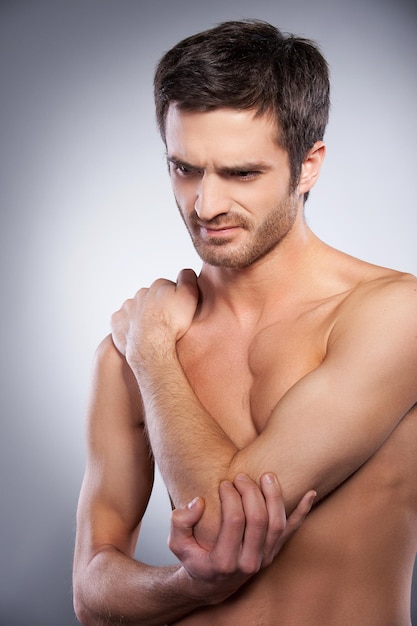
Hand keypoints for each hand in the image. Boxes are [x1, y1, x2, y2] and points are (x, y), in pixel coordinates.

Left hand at [111, 269, 198, 366]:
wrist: (150, 346)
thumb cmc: (171, 325)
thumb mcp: (189, 297)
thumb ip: (188, 280)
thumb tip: (185, 272)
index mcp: (159, 285)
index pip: (169, 288)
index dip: (176, 300)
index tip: (179, 311)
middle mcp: (141, 293)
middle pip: (152, 298)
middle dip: (158, 307)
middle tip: (166, 322)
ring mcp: (127, 307)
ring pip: (137, 309)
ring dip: (144, 316)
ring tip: (153, 331)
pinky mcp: (117, 321)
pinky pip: (123, 321)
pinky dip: (130, 326)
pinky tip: (138, 335)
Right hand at [169, 474, 315, 604]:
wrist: (211, 584)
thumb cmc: (194, 557)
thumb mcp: (176, 544)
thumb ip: (180, 522)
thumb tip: (199, 502)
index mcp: (224, 561)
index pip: (235, 521)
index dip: (230, 497)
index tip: (224, 484)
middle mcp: (249, 563)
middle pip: (259, 520)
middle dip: (251, 492)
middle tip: (240, 476)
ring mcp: (265, 558)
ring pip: (278, 524)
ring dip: (275, 496)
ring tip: (266, 475)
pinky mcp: (274, 552)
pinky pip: (292, 531)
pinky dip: (303, 512)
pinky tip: (310, 493)